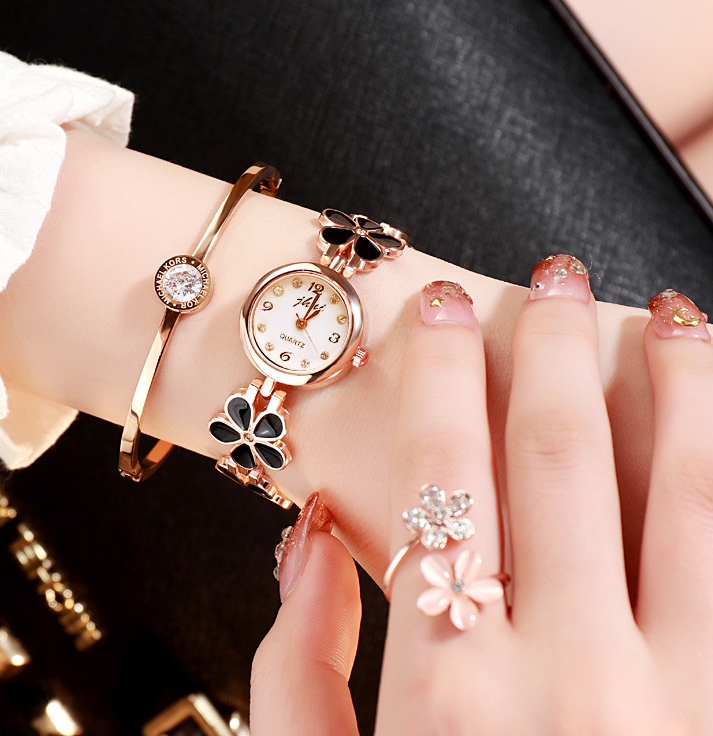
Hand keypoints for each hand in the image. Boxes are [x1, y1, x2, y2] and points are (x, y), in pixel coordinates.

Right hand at [252, 258, 712, 733]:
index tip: (446, 310)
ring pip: (686, 491)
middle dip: (553, 348)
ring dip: (680, 384)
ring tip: (671, 315)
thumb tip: (305, 537)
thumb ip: (297, 665)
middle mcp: (568, 683)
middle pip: (556, 459)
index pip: (439, 473)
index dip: (441, 374)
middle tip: (555, 277)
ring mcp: (682, 701)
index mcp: (447, 692)